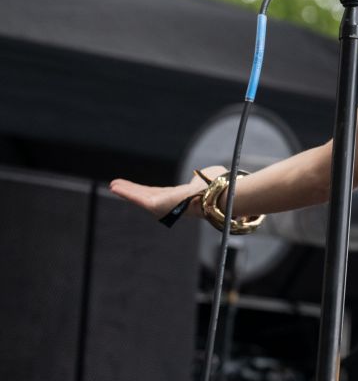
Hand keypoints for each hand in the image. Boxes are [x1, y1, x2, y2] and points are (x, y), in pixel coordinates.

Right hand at [109, 165, 225, 218]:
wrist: (221, 194)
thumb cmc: (221, 186)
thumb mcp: (210, 176)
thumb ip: (204, 176)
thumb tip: (205, 174)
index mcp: (182, 196)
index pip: (160, 194)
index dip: (147, 190)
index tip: (136, 187)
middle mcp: (172, 204)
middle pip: (147, 196)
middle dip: (132, 191)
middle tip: (117, 186)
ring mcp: (165, 206)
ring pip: (142, 198)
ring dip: (127, 192)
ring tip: (113, 186)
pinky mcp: (159, 206)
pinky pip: (139, 198)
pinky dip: (127, 193)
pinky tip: (116, 187)